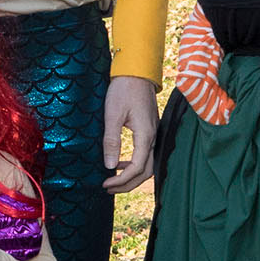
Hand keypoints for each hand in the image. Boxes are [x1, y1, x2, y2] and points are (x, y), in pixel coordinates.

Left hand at [103, 74, 158, 191]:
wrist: (137, 72)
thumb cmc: (124, 90)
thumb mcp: (113, 114)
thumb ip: (111, 140)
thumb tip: (109, 165)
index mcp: (146, 135)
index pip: (138, 168)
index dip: (122, 180)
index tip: (106, 183)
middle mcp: (153, 137)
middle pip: (146, 171)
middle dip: (128, 184)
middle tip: (108, 188)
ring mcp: (154, 134)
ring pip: (148, 164)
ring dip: (131, 176)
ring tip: (112, 180)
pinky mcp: (150, 130)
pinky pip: (146, 154)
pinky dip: (134, 164)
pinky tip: (119, 163)